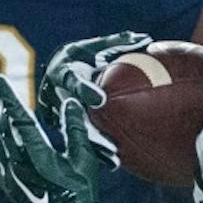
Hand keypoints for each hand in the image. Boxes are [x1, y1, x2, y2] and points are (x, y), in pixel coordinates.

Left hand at [0, 76, 103, 202]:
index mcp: (37, 153)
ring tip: (5, 121)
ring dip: (1, 129)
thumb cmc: (80, 192)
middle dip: (7, 111)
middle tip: (9, 101)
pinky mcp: (10, 187)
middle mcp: (19, 162)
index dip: (8, 96)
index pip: (18, 117)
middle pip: (5, 128)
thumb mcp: (84, 159)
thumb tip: (69, 101)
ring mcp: (11, 176)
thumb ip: (75, 128)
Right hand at [38, 31, 151, 167]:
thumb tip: (147, 39)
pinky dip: (96, 151)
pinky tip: (114, 163)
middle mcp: (58, 95)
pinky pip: (81, 139)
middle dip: (90, 131)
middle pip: (74, 117)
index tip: (100, 100)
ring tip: (113, 159)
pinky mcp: (64, 125)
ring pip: (77, 133)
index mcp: (62, 72)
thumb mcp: (92, 47)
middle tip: (109, 143)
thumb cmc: (80, 56)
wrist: (55, 74)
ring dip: (95, 147)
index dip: (85, 91)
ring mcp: (59, 113)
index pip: (72, 82)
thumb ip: (116, 44)